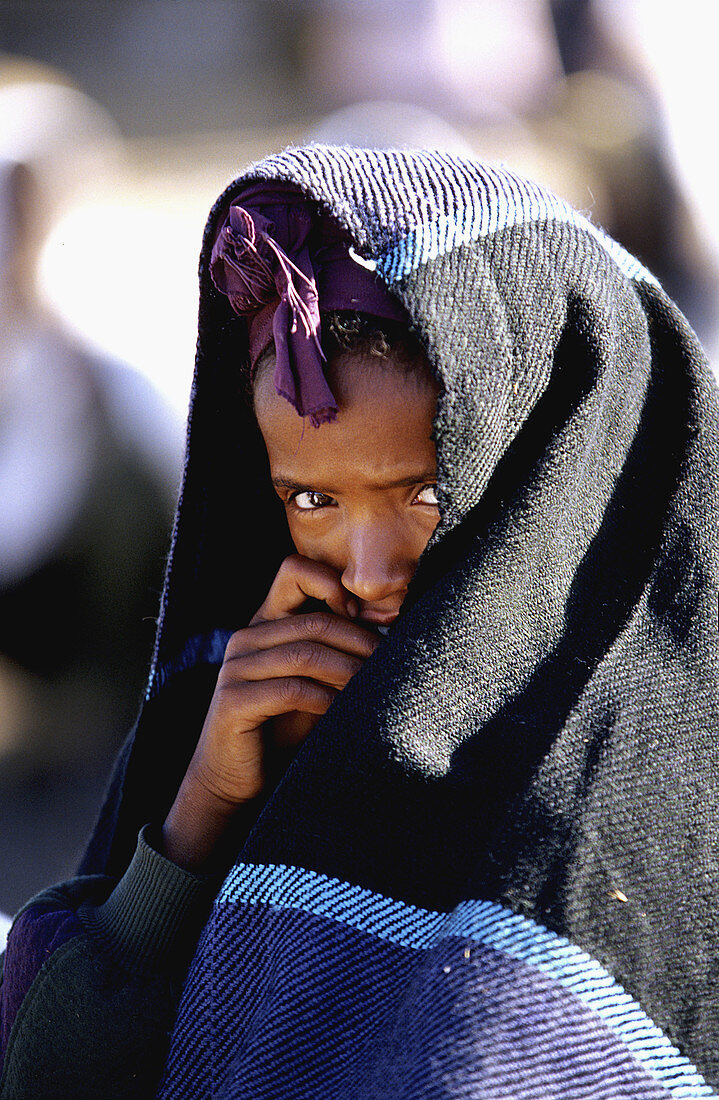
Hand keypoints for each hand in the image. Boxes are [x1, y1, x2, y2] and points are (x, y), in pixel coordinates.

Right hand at [162, 555, 377, 868]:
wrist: (237, 780)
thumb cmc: (286, 728)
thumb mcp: (313, 682)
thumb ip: (336, 653)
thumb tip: (393, 632)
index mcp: (264, 623)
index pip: (293, 571)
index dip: (332, 582)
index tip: (367, 616)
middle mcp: (246, 638)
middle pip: (314, 621)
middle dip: (360, 641)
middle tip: (392, 663)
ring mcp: (235, 668)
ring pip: (306, 654)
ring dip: (349, 671)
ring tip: (377, 688)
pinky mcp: (233, 701)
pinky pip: (292, 690)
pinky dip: (327, 700)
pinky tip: (346, 712)